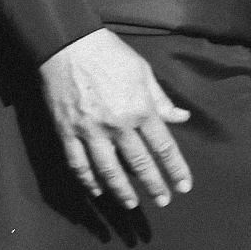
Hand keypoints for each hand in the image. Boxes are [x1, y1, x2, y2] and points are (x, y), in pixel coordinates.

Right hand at [39, 28, 192, 208]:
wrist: (68, 44)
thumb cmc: (110, 54)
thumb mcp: (143, 72)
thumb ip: (161, 100)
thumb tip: (182, 118)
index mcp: (140, 108)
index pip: (163, 146)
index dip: (175, 169)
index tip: (184, 186)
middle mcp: (118, 124)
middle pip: (139, 164)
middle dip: (154, 185)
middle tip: (163, 201)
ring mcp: (90, 131)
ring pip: (108, 171)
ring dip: (122, 192)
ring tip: (132, 204)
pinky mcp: (66, 132)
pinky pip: (78, 164)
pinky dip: (88, 180)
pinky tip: (97, 190)